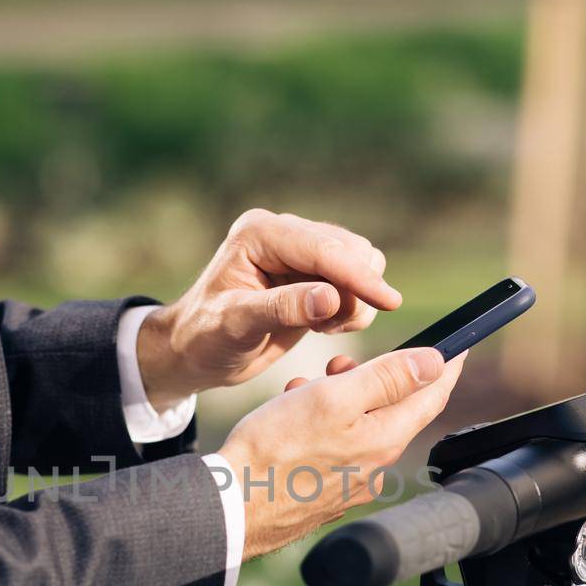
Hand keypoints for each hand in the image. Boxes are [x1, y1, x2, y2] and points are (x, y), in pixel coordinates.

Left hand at [135, 209, 401, 407]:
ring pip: (361, 263)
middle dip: (356, 291)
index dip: (358, 276)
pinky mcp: (314, 272)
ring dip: (355, 301)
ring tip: (322, 329)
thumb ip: (283, 309)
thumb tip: (331, 296)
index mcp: (260, 233)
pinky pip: (356, 282)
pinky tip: (322, 326)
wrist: (196, 351)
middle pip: (351, 250)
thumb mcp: (236, 326)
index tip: (389, 302)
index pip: (324, 249)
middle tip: (328, 329)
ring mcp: (301, 251)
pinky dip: (351, 307)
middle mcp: (284, 233)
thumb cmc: (205, 338)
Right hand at [216, 347, 465, 559]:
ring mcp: (350, 484)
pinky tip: (290, 421)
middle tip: (339, 365)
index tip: (457, 345)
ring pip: (358, 427)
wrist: (232, 506)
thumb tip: (433, 363)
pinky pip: (336, 449)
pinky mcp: (324, 494)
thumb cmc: (276, 449)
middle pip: (392, 410)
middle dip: (372, 378)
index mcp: (385, 440)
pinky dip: (321, 427)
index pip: (432, 396)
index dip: (446, 366)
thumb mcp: (334, 397)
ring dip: (338, 400)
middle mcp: (375, 467)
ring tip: (301, 392)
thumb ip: (387, 377)